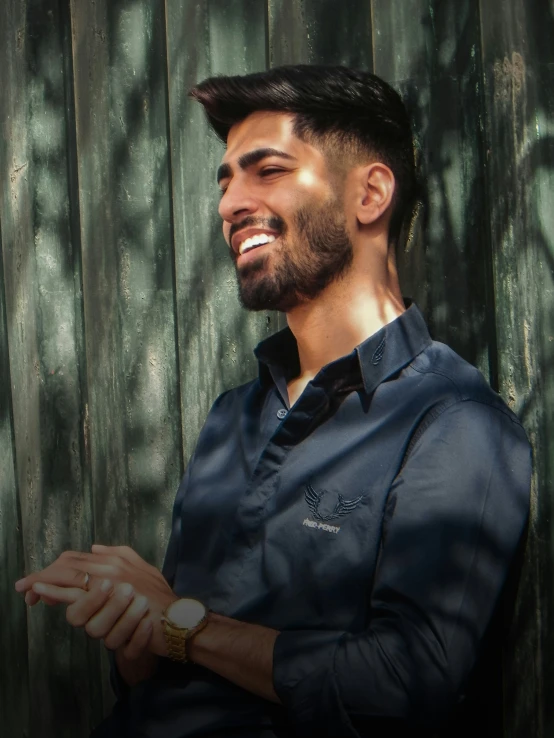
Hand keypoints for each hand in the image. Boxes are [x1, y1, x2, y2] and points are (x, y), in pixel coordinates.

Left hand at [15, 545, 176, 656]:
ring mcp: (106, 584)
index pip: (75, 559)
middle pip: (66, 566)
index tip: (38, 581)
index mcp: (115, 560)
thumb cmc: (159, 598)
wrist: (174, 620)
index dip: (54, 568)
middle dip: (41, 575)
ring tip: (37, 597)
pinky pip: (74, 597)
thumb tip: (94, 548)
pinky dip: (55, 593)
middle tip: (24, 588)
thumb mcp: (143, 569)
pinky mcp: (105, 603)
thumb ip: (120, 554)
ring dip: (54, 594)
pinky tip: (42, 593)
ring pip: (68, 584)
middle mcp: (108, 567)